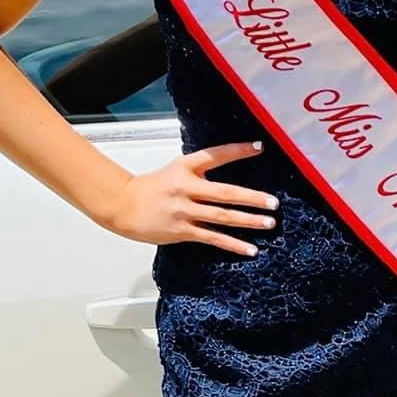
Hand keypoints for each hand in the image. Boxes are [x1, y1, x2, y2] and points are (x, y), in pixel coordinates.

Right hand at [99, 140, 278, 255]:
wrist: (124, 205)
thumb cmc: (154, 188)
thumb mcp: (177, 170)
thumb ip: (202, 170)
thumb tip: (234, 171)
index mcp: (185, 166)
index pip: (215, 155)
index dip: (238, 150)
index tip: (260, 147)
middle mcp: (186, 187)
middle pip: (224, 193)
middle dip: (252, 198)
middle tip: (273, 203)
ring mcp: (184, 211)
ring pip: (222, 217)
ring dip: (248, 221)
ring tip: (269, 223)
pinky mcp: (182, 231)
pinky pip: (212, 238)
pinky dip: (233, 244)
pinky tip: (250, 249)